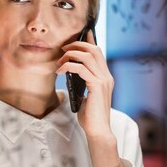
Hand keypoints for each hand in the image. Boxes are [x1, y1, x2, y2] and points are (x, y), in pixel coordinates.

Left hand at [56, 30, 123, 166]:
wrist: (98, 130)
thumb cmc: (90, 116)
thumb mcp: (85, 95)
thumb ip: (82, 83)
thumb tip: (70, 73)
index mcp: (105, 77)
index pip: (99, 52)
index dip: (89, 41)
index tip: (78, 35)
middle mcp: (106, 76)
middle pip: (94, 49)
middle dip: (77, 45)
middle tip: (63, 48)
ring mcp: (103, 80)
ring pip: (87, 56)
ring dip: (71, 55)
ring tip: (59, 61)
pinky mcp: (97, 86)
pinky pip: (81, 69)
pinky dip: (68, 66)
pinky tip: (60, 71)